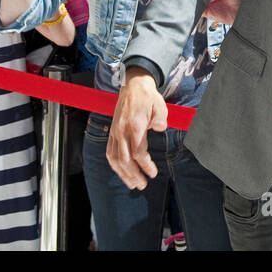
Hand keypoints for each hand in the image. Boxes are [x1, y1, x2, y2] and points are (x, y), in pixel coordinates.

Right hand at [107, 68, 168, 189]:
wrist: (134, 86)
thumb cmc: (148, 97)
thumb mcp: (160, 104)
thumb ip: (161, 117)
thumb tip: (161, 128)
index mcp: (134, 125)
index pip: (137, 151)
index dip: (145, 165)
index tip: (152, 173)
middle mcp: (122, 130)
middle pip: (124, 159)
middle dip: (133, 174)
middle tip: (142, 185)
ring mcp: (115, 132)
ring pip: (114, 158)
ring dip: (123, 174)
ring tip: (132, 184)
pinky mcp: (113, 133)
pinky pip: (110, 152)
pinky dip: (115, 165)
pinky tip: (122, 173)